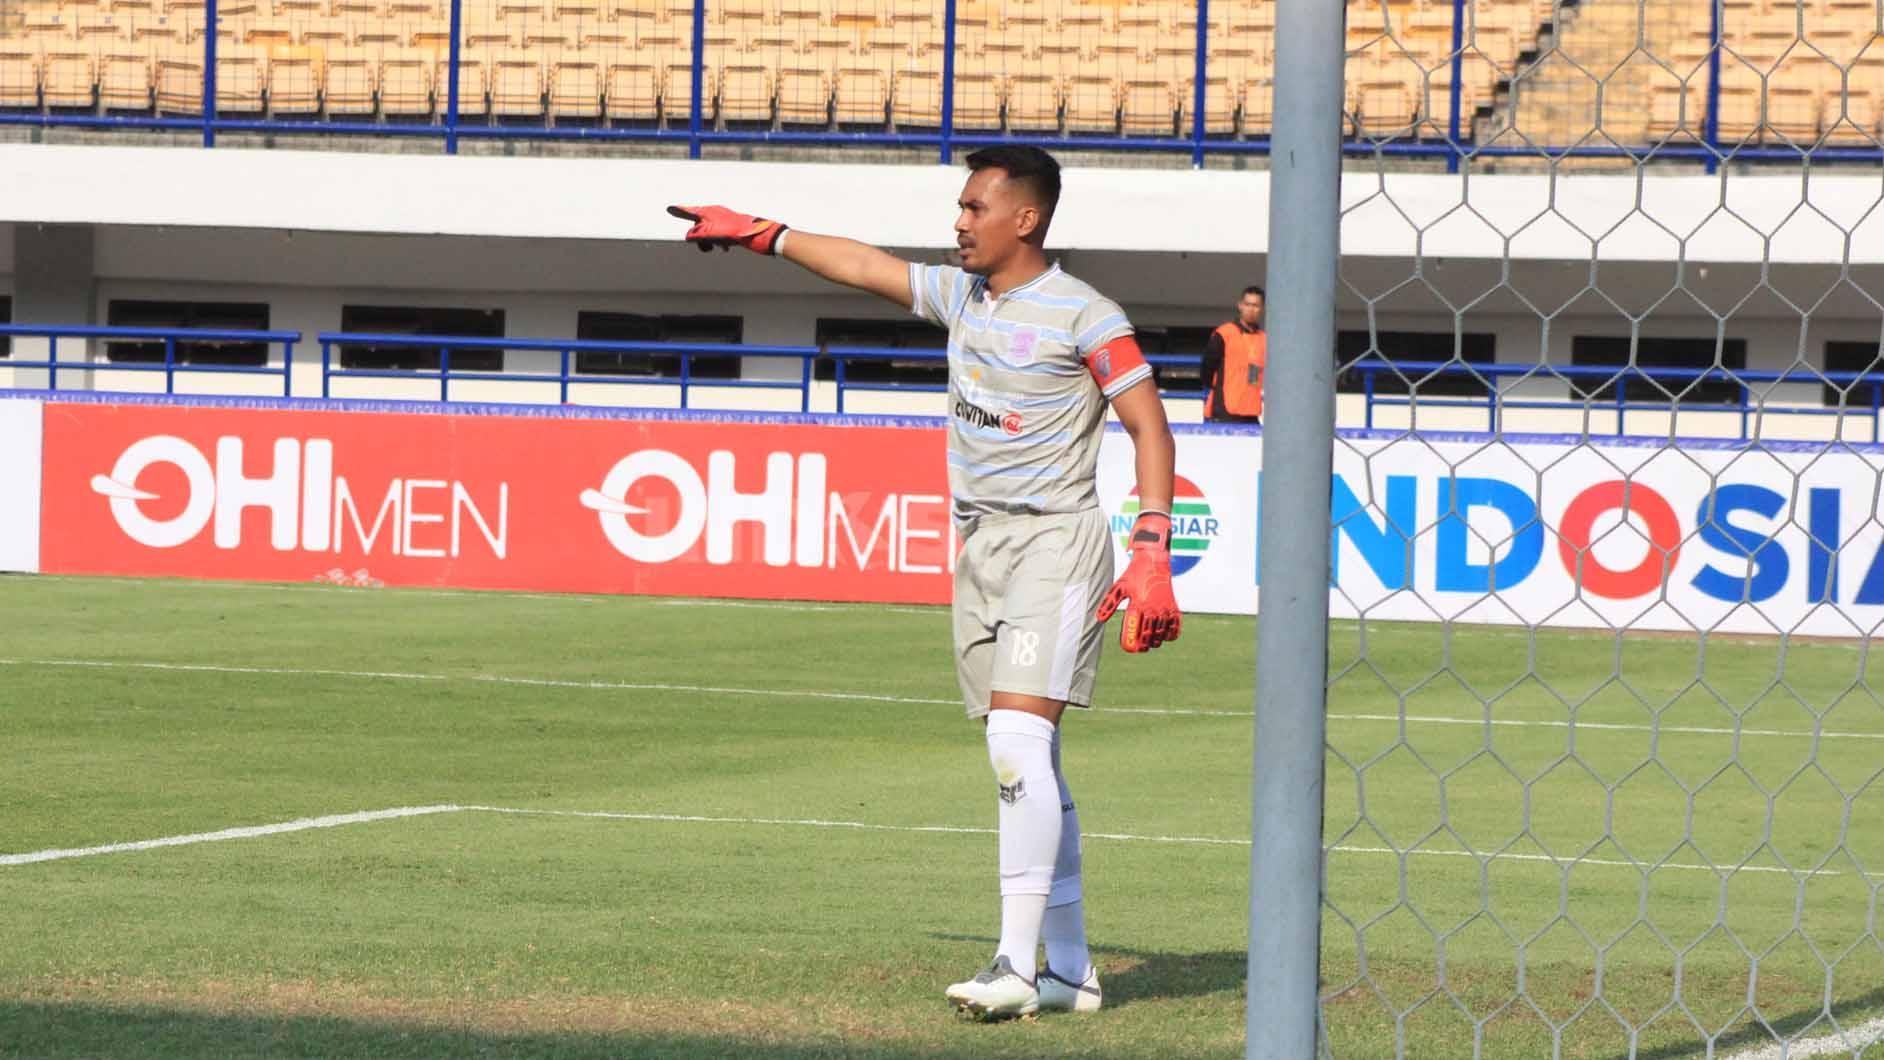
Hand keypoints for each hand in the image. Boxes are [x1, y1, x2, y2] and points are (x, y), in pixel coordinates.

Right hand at [666, 204, 787, 254]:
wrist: (756, 233)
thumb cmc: (734, 231)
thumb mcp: (710, 233)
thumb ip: (696, 234)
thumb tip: (688, 237)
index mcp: (708, 212)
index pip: (689, 211)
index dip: (679, 211)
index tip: (669, 208)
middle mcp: (714, 213)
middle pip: (698, 225)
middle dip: (699, 238)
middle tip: (707, 248)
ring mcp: (723, 219)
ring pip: (708, 231)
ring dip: (709, 241)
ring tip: (717, 247)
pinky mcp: (730, 226)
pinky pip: (718, 234)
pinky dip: (718, 242)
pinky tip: (725, 248)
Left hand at [1095, 511, 1181, 652]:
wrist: (1154, 560)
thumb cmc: (1134, 574)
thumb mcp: (1119, 587)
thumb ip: (1109, 603)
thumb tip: (1099, 619)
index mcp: (1138, 605)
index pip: (1135, 631)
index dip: (1132, 644)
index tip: (1128, 647)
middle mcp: (1153, 608)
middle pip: (1150, 636)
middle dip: (1144, 645)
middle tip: (1139, 647)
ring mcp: (1165, 608)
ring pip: (1162, 634)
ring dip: (1156, 641)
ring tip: (1150, 642)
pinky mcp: (1173, 606)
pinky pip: (1175, 627)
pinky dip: (1170, 634)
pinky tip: (1164, 635)